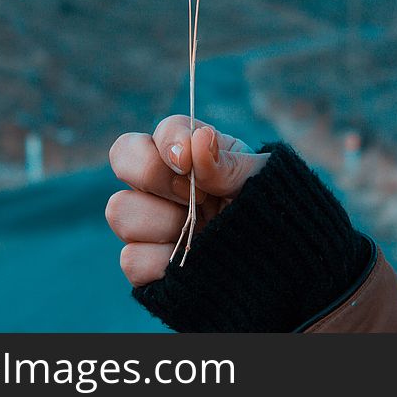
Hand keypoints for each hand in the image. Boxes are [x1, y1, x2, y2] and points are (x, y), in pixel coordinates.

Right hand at [106, 115, 269, 285]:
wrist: (277, 265)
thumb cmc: (267, 211)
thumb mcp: (260, 182)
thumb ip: (228, 164)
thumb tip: (199, 140)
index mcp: (190, 153)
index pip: (160, 131)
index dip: (170, 142)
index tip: (190, 161)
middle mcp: (161, 183)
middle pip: (123, 157)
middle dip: (157, 176)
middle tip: (197, 197)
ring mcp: (149, 223)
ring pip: (119, 210)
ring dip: (165, 222)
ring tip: (199, 232)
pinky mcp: (145, 264)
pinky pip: (132, 259)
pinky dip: (164, 262)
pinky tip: (193, 261)